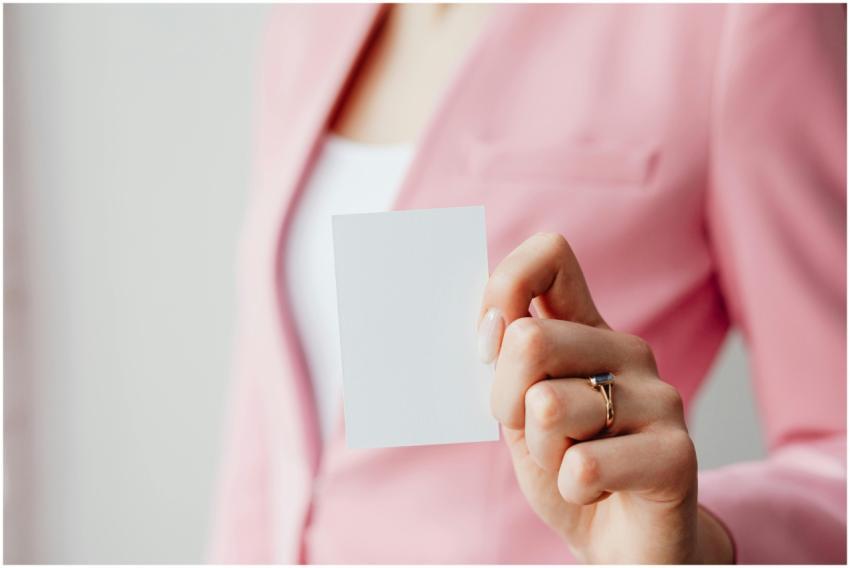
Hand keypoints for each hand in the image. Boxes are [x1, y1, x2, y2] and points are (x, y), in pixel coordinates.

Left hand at [478, 233, 733, 563]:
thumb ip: (506, 363)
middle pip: (530, 338)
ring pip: (549, 406)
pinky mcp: (676, 454)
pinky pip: (583, 465)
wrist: (622, 542)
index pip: (550, 256)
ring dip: (541, 451)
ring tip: (570, 462)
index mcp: (587, 331)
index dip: (506, 285)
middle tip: (532, 432)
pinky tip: (594, 491)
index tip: (489, 341)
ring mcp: (659, 399)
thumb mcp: (520, 411)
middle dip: (507, 399)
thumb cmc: (567, 467)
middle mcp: (628, 352)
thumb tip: (491, 323)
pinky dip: (570, 488)